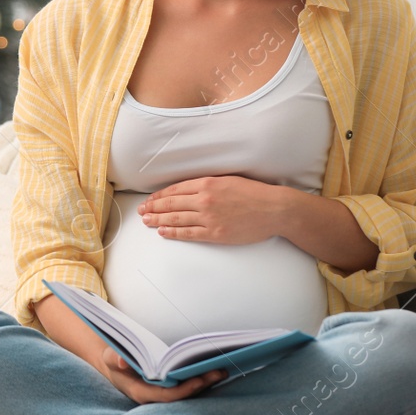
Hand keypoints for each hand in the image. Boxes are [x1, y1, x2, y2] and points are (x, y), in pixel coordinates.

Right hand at [100, 348, 226, 403]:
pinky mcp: (170, 389)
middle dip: (202, 384)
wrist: (115, 366)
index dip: (185, 389)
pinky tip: (214, 370)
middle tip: (220, 371)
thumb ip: (113, 358)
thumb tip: (121, 361)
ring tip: (223, 369)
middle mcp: (156, 398)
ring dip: (206, 382)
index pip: (168, 396)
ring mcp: (164, 395)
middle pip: (184, 396)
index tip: (200, 379)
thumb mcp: (110, 357)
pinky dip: (202, 379)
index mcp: (142, 393)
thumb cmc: (114, 361)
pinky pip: (189, 387)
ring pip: (189, 393)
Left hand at [137, 176, 293, 245]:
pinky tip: (163, 231)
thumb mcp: (228, 180)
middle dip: (153, 207)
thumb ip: (208, 184)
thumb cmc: (255, 193)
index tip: (150, 199)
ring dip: (158, 219)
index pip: (176, 189)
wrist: (274, 209)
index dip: (160, 196)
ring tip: (146, 221)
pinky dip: (173, 232)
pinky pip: (189, 233)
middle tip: (141, 211)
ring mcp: (209, 217)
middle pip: (172, 204)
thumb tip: (189, 190)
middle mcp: (205, 199)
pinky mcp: (216, 233)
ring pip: (176, 218)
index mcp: (208, 183)